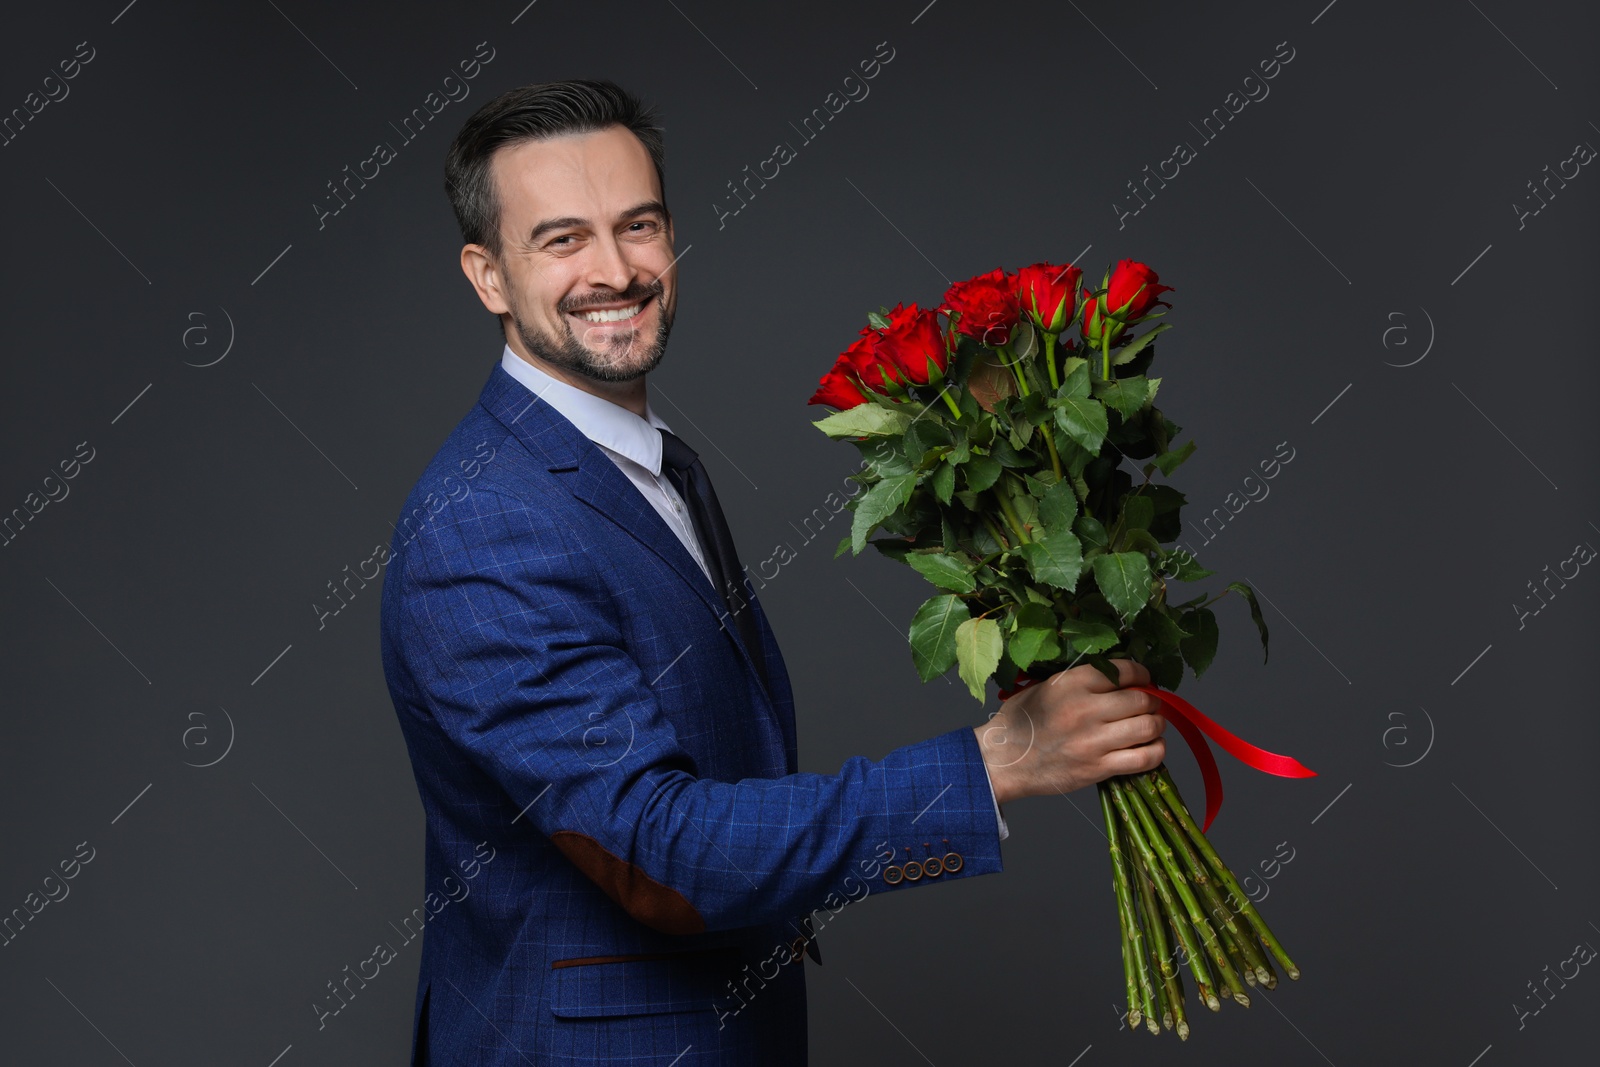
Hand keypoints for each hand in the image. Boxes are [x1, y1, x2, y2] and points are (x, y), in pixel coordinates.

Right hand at [972, 659, 1165, 804]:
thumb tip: (1119, 676)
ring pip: (1148, 726)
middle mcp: (1086, 709)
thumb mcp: (1043, 686)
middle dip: (1151, 701)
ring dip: (1156, 724)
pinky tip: (1151, 747)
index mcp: (1071, 683)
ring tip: (1150, 725)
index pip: (1125, 670)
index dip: (1142, 674)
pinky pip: (1145, 758)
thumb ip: (1079, 679)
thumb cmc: (1020, 722)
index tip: (1143, 680)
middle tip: (1148, 705)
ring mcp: (1094, 741)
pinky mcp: (1098, 768)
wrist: (1002, 760)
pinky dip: (1156, 751)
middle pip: (1142, 699)